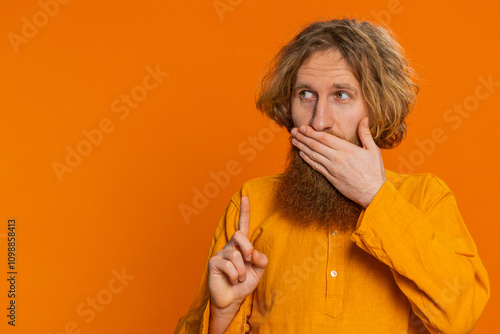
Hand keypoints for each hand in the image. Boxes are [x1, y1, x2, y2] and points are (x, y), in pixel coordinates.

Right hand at [208, 196, 267, 311]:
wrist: (232, 300)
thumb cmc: (244, 283)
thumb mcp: (258, 272)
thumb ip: (261, 260)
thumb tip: (254, 253)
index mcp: (242, 246)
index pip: (243, 225)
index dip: (245, 211)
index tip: (245, 196)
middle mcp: (230, 246)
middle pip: (240, 235)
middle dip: (248, 247)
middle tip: (250, 259)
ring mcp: (221, 253)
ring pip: (236, 255)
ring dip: (242, 270)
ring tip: (240, 278)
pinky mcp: (213, 263)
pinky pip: (228, 265)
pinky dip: (235, 275)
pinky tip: (233, 280)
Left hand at [290, 117, 385, 207]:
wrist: (373, 192)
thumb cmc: (374, 171)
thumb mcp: (373, 150)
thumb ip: (365, 134)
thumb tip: (364, 118)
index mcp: (347, 149)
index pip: (325, 138)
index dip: (312, 132)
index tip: (303, 127)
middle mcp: (337, 158)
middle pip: (316, 145)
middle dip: (303, 137)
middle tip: (293, 131)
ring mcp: (332, 169)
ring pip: (313, 155)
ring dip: (302, 147)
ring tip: (294, 140)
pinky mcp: (330, 178)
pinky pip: (316, 167)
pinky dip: (307, 159)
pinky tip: (301, 154)